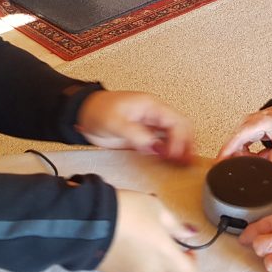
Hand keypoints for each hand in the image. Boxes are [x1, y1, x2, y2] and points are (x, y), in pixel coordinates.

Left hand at [77, 90, 193, 163]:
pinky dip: (170, 152)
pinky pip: (164, 143)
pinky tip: (171, 163)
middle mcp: (155, 115)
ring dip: (182, 148)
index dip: (179, 140)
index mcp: (152, 107)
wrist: (84, 114)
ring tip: (184, 165)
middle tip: (186, 162)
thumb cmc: (98, 111)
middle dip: (187, 144)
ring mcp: (151, 126)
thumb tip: (156, 147)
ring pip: (175, 135)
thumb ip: (136, 134)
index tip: (174, 156)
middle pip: (181, 127)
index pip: (176, 122)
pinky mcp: (145, 136)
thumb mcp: (115, 123)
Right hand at [96, 190, 197, 271]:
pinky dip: (134, 260)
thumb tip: (191, 234)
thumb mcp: (157, 210)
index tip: (185, 248)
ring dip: (150, 258)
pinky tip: (124, 241)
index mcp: (166, 258)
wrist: (89, 222)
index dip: (191, 264)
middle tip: (160, 236)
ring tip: (138, 234)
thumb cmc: (130, 212)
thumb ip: (176, 226)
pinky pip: (133, 270)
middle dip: (169, 258)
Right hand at [217, 102, 271, 163]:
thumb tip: (268, 169)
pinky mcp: (247, 129)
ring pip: (237, 146)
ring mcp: (245, 125)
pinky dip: (248, 153)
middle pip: (234, 145)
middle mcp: (247, 123)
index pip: (235, 140)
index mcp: (256, 123)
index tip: (218, 164)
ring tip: (263, 156)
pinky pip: (241, 145)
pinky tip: (259, 154)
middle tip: (257, 164)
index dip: (225, 153)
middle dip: (241, 159)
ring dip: (246, 157)